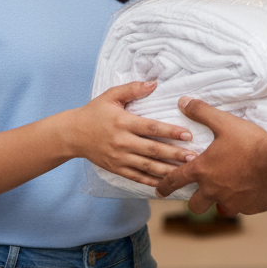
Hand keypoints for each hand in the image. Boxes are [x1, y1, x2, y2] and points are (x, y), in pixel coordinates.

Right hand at [66, 82, 195, 187]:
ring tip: (185, 171)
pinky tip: (167, 183)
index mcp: (123, 122)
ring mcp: (119, 158)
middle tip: (194, 157)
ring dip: (168, 170)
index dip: (170, 131)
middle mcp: (122, 142)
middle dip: (174, 154)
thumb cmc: (94, 112)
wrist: (72, 134)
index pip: (151, 128)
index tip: (187, 135)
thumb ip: (132, 89)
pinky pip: (137, 177)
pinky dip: (152, 181)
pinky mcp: (116, 169)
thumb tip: (154, 84)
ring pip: (147, 166)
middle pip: (152, 150)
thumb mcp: (111, 96)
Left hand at [154, 97, 266, 215]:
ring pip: (218, 208)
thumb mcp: (224, 122)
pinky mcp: (247, 209)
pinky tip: (250, 189)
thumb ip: (202, 112)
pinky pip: (240, 208)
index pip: (175, 181)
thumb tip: (183, 102)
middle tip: (199, 194)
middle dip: (194, 201)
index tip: (159, 190)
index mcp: (203, 171)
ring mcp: (230, 202)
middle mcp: (213, 190)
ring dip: (219, 201)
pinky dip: (241, 201)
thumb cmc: (250, 144)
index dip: (164, 186)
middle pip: (195, 204)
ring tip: (227, 191)